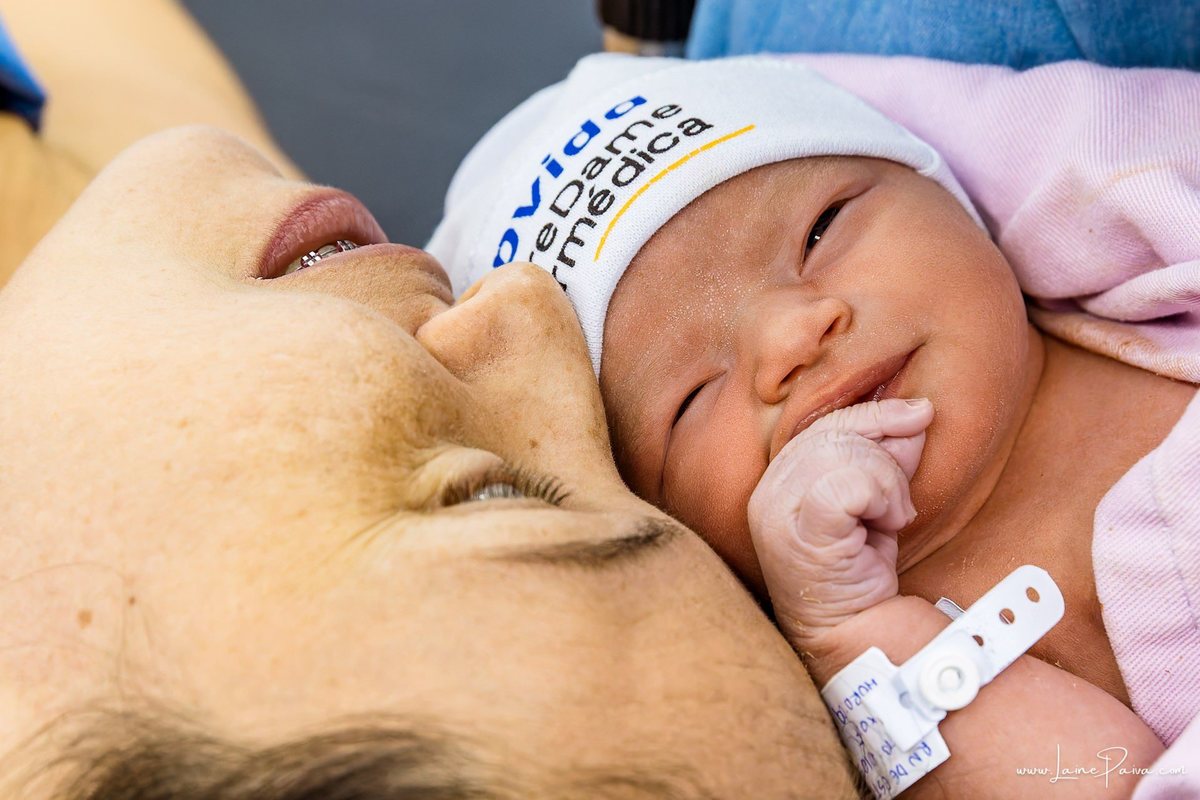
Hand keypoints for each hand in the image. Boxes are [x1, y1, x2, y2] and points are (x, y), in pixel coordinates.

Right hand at [748, 398, 933, 653]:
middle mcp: (766, 494)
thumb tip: (915, 413)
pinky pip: (851, 484)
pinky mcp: (797, 532)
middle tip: (899, 503)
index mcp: (777, 482)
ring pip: (845, 454)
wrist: (859, 638)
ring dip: (888, 482)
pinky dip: (883, 497)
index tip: (919, 412)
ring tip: (891, 520)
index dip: (874, 414)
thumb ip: (886, 458)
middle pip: (834, 435)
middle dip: (885, 456)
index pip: (824, 426)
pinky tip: (888, 526)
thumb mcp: (876, 503)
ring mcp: (775, 513)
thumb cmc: (862, 575)